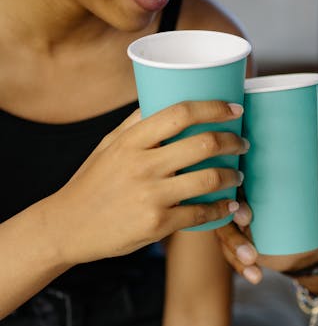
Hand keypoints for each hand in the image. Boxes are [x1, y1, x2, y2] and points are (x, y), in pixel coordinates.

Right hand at [49, 101, 248, 265]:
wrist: (67, 227)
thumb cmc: (91, 184)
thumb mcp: (107, 146)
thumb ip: (135, 124)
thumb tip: (161, 97)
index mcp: (130, 140)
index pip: (180, 113)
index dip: (213, 108)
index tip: (234, 109)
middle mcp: (141, 164)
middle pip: (203, 144)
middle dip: (232, 141)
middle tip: (242, 143)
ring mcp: (150, 195)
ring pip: (209, 179)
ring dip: (233, 176)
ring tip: (238, 175)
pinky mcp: (157, 223)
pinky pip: (201, 213)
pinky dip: (221, 209)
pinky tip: (228, 206)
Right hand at [216, 156, 317, 283]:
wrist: (310, 245)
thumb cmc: (311, 212)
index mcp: (249, 183)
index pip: (231, 185)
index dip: (232, 197)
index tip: (246, 213)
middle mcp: (236, 203)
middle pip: (223, 213)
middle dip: (232, 230)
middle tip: (248, 237)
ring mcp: (234, 226)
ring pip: (225, 237)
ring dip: (235, 252)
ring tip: (253, 262)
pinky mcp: (236, 246)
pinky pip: (231, 256)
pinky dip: (242, 268)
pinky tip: (256, 276)